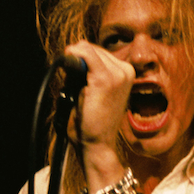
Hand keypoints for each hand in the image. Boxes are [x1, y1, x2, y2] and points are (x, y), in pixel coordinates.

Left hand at [63, 40, 134, 155]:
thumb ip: (85, 72)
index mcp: (126, 73)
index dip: (81, 60)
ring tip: (76, 87)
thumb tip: (71, 52)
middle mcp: (126, 71)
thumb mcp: (91, 91)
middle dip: (78, 61)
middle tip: (74, 85)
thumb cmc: (91, 122)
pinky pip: (85, 53)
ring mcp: (118, 74)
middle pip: (92, 48)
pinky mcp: (105, 79)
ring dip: (74, 63)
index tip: (74, 76)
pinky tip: (68, 62)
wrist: (97, 144)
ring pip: (87, 49)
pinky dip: (74, 55)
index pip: (98, 52)